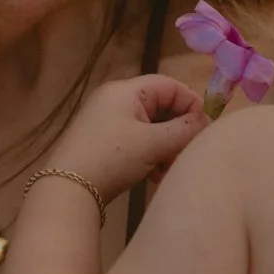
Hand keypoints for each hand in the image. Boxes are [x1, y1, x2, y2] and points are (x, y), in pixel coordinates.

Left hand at [53, 74, 205, 201]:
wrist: (67, 189)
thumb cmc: (112, 158)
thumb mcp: (154, 143)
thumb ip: (185, 130)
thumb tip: (207, 123)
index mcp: (125, 90)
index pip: (170, 85)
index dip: (192, 104)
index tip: (205, 131)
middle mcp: (114, 100)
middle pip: (161, 107)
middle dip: (179, 131)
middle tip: (188, 154)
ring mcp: (107, 121)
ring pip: (151, 127)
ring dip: (166, 147)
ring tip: (171, 170)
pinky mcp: (103, 142)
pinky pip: (137, 141)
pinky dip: (151, 155)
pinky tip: (155, 176)